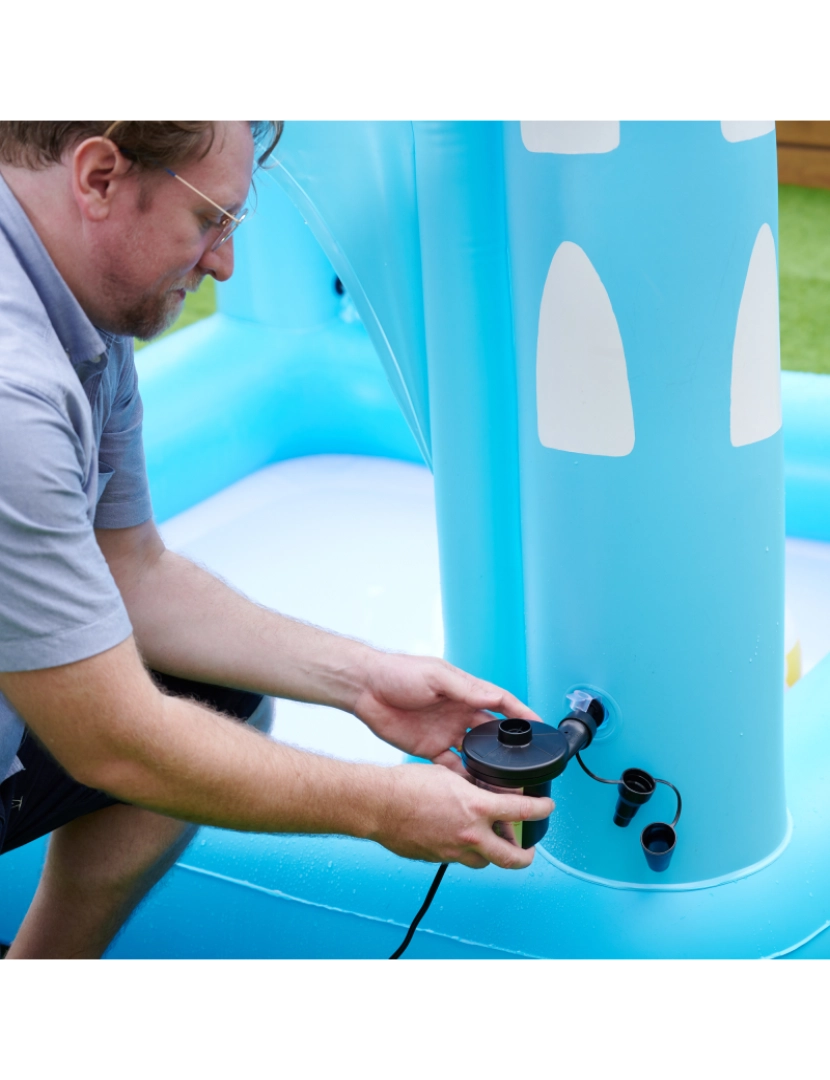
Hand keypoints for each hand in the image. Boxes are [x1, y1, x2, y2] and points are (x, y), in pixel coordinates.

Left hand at [353, 652, 541, 774]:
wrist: (364, 688)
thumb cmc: (398, 673)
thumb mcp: (435, 676)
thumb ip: (465, 689)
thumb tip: (494, 698)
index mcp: (464, 692)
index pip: (501, 703)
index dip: (521, 714)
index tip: (539, 726)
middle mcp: (459, 713)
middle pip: (492, 732)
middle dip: (509, 747)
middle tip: (525, 763)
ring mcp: (445, 732)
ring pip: (475, 753)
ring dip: (488, 766)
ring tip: (504, 783)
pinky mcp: (429, 748)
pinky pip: (451, 766)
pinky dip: (462, 777)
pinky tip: (472, 789)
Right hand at [372, 763, 553, 868]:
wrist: (378, 805)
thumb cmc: (407, 786)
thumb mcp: (448, 775)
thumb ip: (471, 786)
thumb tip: (482, 789)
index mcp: (476, 808)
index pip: (522, 813)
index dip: (541, 810)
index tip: (547, 808)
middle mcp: (469, 835)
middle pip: (512, 858)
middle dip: (525, 855)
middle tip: (528, 848)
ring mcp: (453, 851)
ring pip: (484, 861)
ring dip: (491, 852)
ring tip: (488, 838)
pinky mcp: (437, 859)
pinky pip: (458, 859)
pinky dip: (464, 850)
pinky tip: (456, 835)